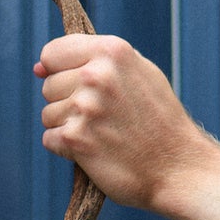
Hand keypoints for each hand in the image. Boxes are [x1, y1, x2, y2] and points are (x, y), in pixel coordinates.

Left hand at [34, 34, 219, 216]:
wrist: (179, 168)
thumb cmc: (158, 120)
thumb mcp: (139, 74)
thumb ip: (94, 62)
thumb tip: (39, 68)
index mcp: (112, 52)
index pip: (52, 53)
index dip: (59, 70)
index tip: (77, 85)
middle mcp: (96, 75)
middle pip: (49, 86)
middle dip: (68, 101)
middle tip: (104, 116)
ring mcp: (84, 107)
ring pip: (48, 114)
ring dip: (68, 126)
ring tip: (103, 133)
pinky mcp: (75, 138)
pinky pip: (50, 139)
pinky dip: (67, 148)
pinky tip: (95, 150)